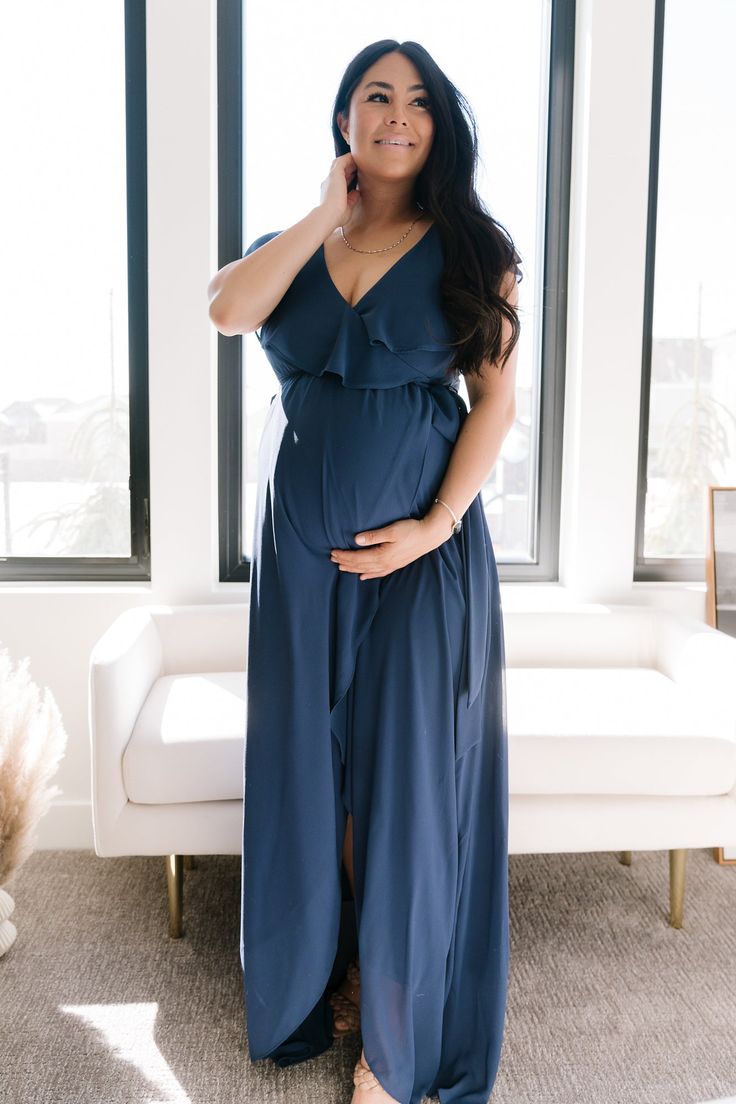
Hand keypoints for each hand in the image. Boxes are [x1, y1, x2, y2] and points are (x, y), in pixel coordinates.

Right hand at [319, 153, 361, 228]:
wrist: (328, 216)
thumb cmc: (336, 216)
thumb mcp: (347, 207)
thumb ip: (352, 199)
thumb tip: (357, 192)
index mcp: (330, 191)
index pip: (339, 180)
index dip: (348, 176)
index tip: (357, 175)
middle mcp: (328, 183)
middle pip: (338, 169)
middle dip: (348, 166)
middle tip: (359, 165)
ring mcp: (331, 178)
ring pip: (339, 163)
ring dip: (349, 160)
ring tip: (358, 159)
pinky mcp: (335, 174)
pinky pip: (342, 161)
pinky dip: (349, 158)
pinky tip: (357, 157)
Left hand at [330, 516, 447, 580]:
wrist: (430, 535)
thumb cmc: (411, 530)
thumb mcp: (391, 530)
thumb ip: (373, 536)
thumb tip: (356, 540)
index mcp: (382, 555)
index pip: (357, 558)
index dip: (344, 556)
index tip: (333, 552)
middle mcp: (385, 564)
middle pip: (360, 565)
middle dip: (345, 562)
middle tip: (332, 559)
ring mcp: (391, 566)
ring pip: (367, 570)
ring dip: (353, 569)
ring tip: (342, 567)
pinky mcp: (396, 565)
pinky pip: (378, 573)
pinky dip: (368, 575)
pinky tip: (362, 576)